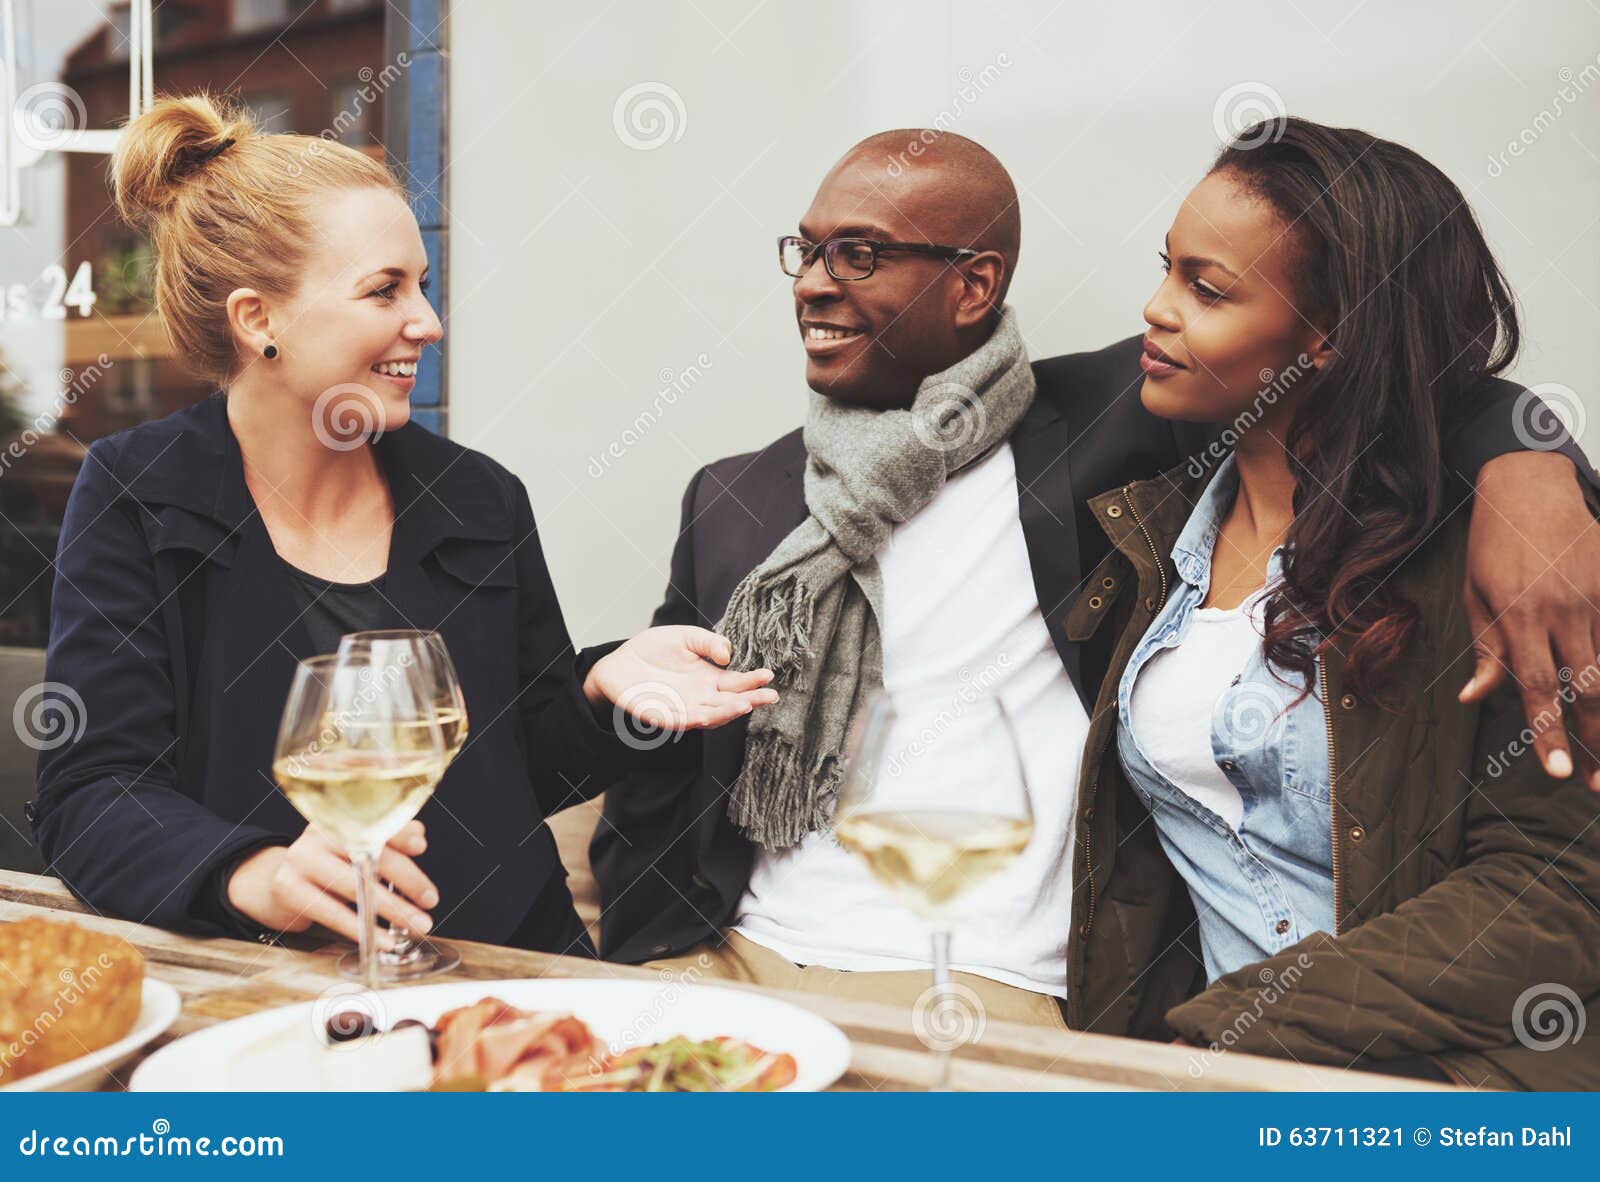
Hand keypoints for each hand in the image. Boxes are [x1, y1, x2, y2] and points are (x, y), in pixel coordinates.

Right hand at [226, 820, 438, 945]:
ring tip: (417, 925)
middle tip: (431, 901)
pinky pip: (333, 913)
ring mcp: (300, 859)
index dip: (398, 833)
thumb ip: (390, 840)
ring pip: (354, 886)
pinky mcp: (288, 889)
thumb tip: (419, 838)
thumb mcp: (356, 848)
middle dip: (406, 879)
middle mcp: (318, 833)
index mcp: (340, 818)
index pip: (373, 820)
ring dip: (392, 909)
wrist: (278, 884)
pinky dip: (363, 929)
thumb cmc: (331, 865)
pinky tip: (384, 941)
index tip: (421, 848)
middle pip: (368, 854)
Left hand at [583, 625, 778, 730]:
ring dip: (726, 712)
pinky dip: (693, 719)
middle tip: (769, 696)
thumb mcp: (685, 637)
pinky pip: (680, 721)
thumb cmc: (654, 650)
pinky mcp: (662, 716)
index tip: (769, 676)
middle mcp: (700, 698)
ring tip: (744, 705)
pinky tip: (707, 715)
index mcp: (709, 679)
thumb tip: (728, 655)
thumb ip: (708, 642)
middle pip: (730, 702)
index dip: (753, 681)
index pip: (736, 684)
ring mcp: (683, 709)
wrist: (619, 662)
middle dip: (750, 700)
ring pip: (710, 715)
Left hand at [1460, 451, 1599, 789]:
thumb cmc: (1493, 546)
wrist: (1528, 485)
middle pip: (1590, 687)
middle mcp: (1565, 610)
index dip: (1550, 734)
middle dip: (1598, 740)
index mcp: (1520, 616)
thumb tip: (1476, 699)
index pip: (1537, 688)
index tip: (1559, 773)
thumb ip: (1486, 651)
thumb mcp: (1474, 596)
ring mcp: (1599, 596)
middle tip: (1599, 783)